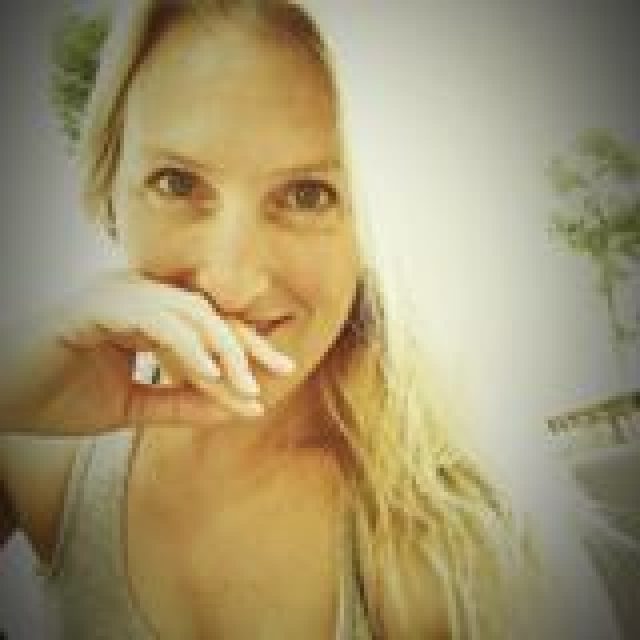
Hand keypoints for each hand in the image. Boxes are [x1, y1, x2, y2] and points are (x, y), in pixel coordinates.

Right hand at [0, 272, 294, 434]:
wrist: (0, 404)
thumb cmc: (57, 400)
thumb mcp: (133, 408)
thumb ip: (182, 404)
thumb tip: (240, 407)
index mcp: (145, 313)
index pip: (205, 327)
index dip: (243, 350)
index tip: (276, 377)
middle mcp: (134, 295)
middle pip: (207, 314)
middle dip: (246, 344)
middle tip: (281, 370)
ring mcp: (115, 295)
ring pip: (188, 313)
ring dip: (221, 349)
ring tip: (246, 383)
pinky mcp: (94, 306)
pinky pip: (154, 319)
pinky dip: (185, 344)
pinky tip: (208, 373)